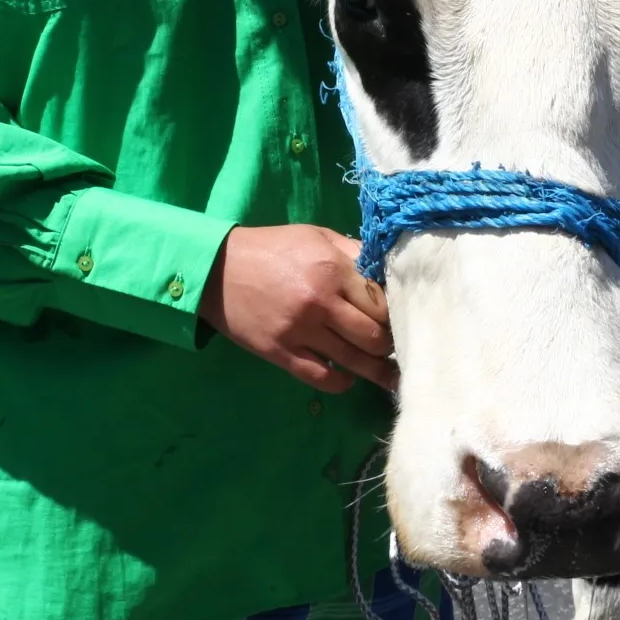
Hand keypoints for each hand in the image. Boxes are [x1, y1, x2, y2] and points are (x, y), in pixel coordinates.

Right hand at [200, 224, 395, 393]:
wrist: (216, 270)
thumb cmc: (271, 248)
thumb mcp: (315, 236)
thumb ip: (353, 252)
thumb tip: (387, 272)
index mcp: (332, 267)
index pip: (382, 300)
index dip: (396, 312)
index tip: (402, 319)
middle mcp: (321, 301)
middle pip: (375, 334)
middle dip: (390, 343)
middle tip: (395, 346)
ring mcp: (300, 330)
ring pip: (355, 360)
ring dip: (376, 370)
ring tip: (389, 375)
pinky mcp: (281, 352)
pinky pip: (323, 377)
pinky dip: (342, 382)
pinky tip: (348, 377)